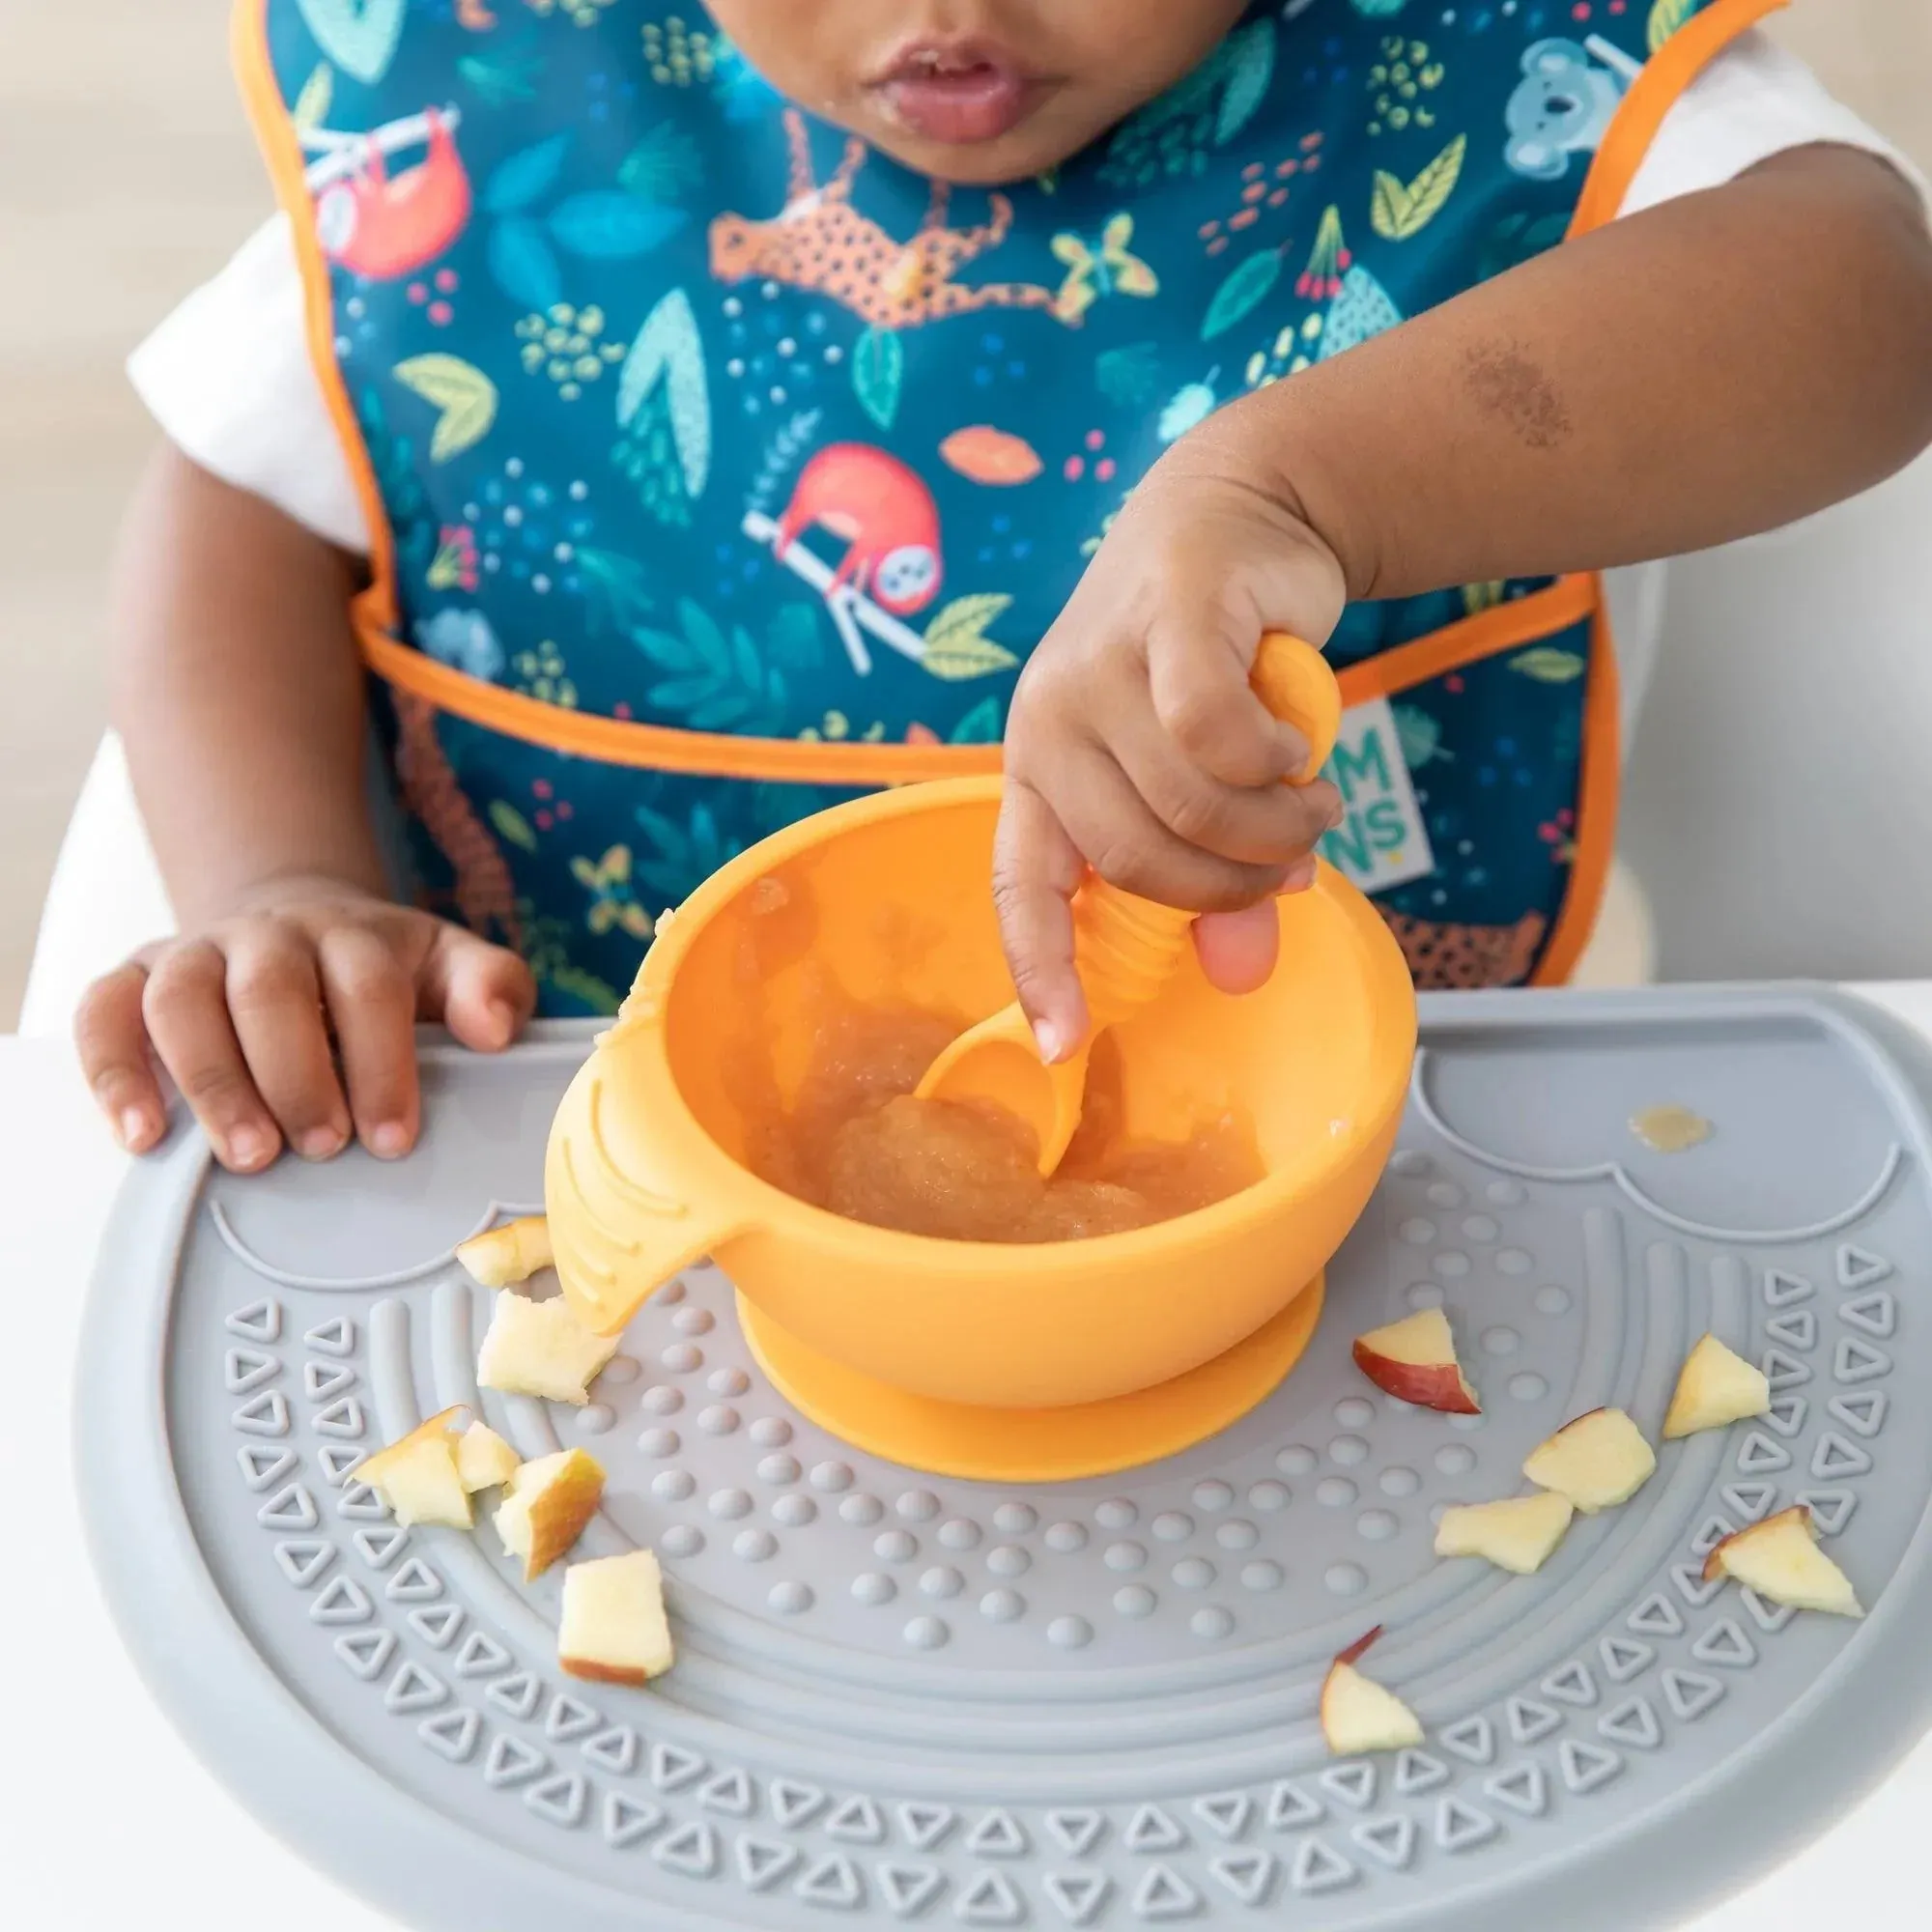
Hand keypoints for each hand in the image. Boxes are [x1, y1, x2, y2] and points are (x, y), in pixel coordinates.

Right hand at [75, 876, 535, 1169]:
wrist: (292, 920)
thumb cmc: (376, 968)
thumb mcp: (447, 965)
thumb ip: (490, 986)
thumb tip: (496, 1029)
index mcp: (352, 935)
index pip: (367, 989)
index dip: (382, 1064)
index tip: (394, 1137)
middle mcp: (268, 936)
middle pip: (271, 993)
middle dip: (297, 1076)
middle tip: (323, 1146)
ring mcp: (195, 953)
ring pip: (182, 1000)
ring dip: (213, 1081)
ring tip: (247, 1155)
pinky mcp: (134, 979)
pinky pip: (103, 1012)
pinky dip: (112, 1072)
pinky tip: (142, 1136)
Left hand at [995, 438, 1347, 1059]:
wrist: (1239, 509)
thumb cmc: (1215, 662)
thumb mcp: (1203, 776)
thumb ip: (1215, 872)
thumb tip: (1243, 974)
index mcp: (1040, 767)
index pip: (1020, 883)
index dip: (1040, 967)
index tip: (1061, 1047)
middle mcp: (1049, 720)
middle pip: (1134, 857)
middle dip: (1227, 885)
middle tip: (1289, 864)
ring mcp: (1098, 665)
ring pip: (1185, 802)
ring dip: (1272, 827)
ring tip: (1310, 806)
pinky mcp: (1162, 619)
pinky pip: (1213, 731)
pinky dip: (1273, 762)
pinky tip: (1298, 750)